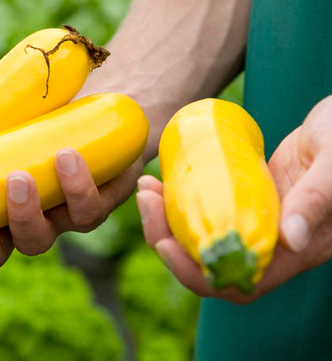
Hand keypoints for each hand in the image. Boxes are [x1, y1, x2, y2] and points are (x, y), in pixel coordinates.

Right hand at [0, 73, 143, 268]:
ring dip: (53, 198)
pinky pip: (95, 203)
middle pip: (28, 243)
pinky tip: (69, 152)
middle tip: (13, 182)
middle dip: (20, 222)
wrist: (88, 102)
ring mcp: (74, 209)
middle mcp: (41, 217)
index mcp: (5, 210)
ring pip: (68, 224)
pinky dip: (82, 182)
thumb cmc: (28, 113)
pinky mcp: (107, 195)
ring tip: (52, 156)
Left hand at [138, 95, 331, 303]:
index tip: (164, 243)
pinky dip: (182, 200)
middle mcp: (273, 243)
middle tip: (146, 199)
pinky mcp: (248, 199)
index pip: (238, 281)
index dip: (196, 273)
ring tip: (148, 187)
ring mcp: (258, 220)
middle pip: (209, 261)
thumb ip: (317, 200)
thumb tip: (290, 240)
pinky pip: (208, 209)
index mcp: (299, 250)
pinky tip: (164, 179)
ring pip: (204, 235)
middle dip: (168, 239)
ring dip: (169, 218)